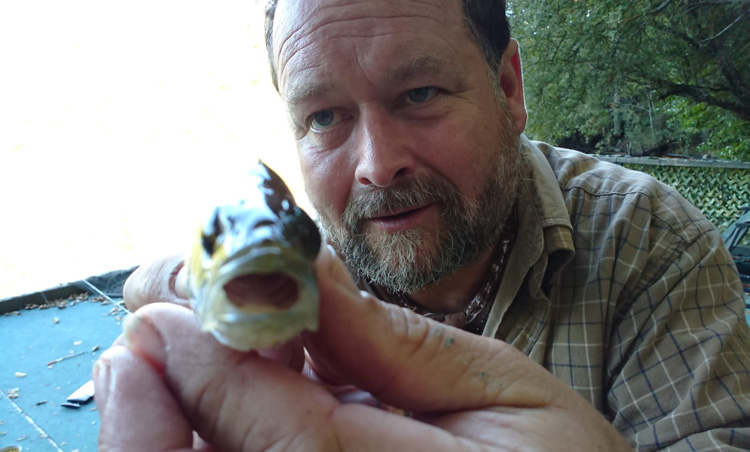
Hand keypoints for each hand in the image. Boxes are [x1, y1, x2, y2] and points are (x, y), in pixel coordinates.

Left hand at [96, 248, 633, 450]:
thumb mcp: (500, 384)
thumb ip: (398, 340)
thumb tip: (309, 276)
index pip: (292, 441)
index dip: (216, 370)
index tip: (165, 307)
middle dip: (173, 405)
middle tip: (143, 333)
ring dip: (181, 424)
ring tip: (158, 355)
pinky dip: (219, 438)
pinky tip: (213, 392)